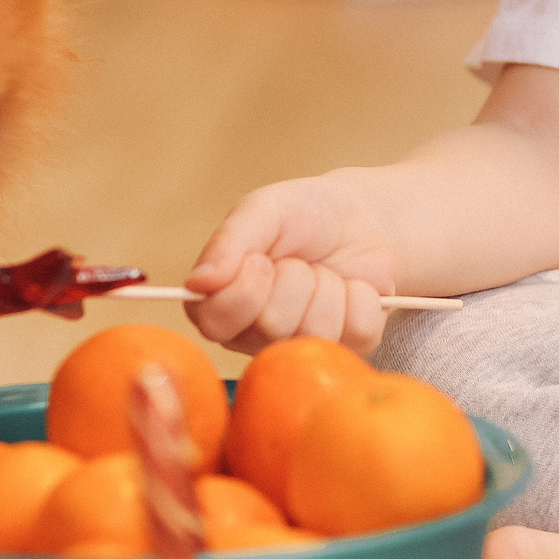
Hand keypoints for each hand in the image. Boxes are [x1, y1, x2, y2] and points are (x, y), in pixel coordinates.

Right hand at [182, 174, 395, 355]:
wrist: (357, 217)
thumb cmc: (300, 215)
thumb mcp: (261, 211)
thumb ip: (227, 243)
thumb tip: (197, 284)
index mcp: (221, 307)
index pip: (215, 323)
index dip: (244, 289)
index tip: (261, 260)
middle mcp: (256, 336)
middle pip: (272, 326)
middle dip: (295, 278)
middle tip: (298, 261)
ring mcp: (302, 346)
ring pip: (317, 332)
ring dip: (329, 286)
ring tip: (323, 271)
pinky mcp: (348, 348)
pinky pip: (358, 332)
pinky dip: (361, 296)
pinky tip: (351, 285)